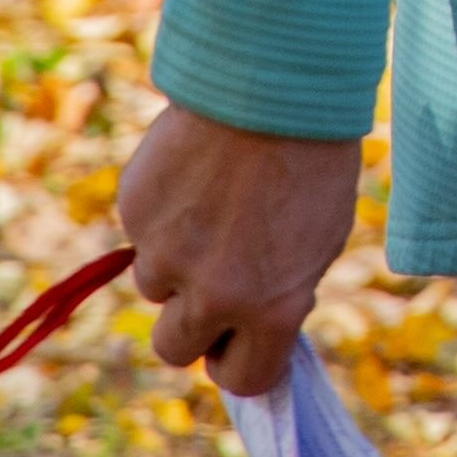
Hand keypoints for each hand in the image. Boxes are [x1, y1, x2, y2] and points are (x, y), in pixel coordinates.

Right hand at [117, 102, 361, 397]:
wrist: (275, 78)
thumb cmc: (313, 155)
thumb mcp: (320, 238)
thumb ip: (282, 292)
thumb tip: (252, 327)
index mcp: (272, 306)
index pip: (243, 378)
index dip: (240, 358)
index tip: (241, 338)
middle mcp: (214, 294)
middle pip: (175, 348)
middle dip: (192, 323)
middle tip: (212, 280)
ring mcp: (167, 254)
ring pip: (154, 285)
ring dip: (175, 259)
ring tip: (214, 201)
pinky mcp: (136, 212)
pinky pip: (142, 232)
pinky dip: (162, 212)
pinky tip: (196, 170)